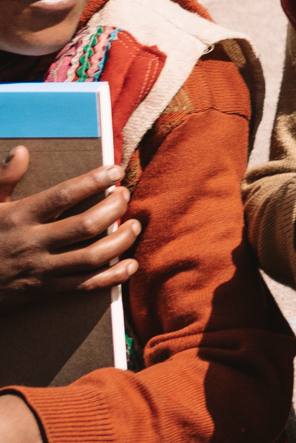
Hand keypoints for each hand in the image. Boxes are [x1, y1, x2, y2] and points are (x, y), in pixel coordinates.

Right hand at [0, 146, 138, 302]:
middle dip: (114, 208)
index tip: (115, 171)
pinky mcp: (45, 291)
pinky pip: (86, 285)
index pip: (62, 195)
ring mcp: (40, 269)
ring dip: (121, 241)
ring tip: (135, 226)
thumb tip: (22, 151)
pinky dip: (113, 276)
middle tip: (126, 195)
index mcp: (18, 217)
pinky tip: (130, 265)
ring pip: (92, 256)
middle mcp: (32, 243)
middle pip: (85, 225)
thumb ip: (3, 179)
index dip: (92, 182)